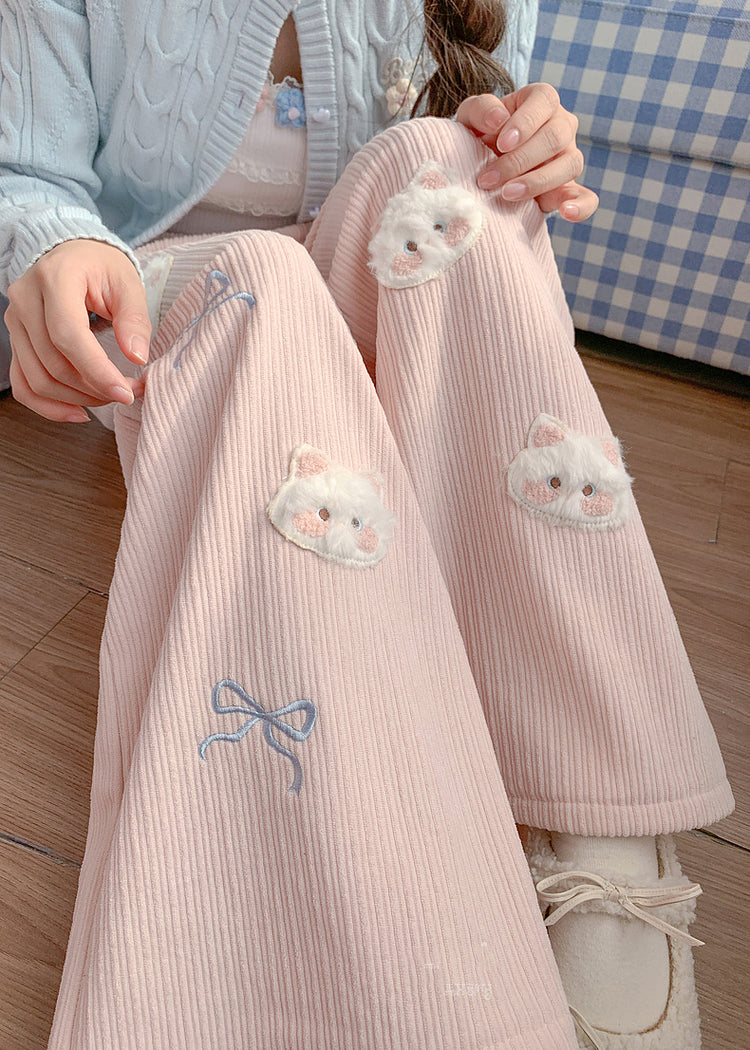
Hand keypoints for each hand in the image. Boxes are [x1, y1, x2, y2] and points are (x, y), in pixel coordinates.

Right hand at [5, 239, 149, 422]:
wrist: (72, 255)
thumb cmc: (101, 267)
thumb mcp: (128, 283)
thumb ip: (135, 319)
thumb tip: (138, 357)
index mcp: (54, 278)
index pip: (68, 336)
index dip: (97, 371)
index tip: (126, 392)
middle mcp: (26, 300)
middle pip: (54, 363)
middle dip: (95, 388)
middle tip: (129, 392)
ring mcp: (15, 323)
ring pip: (38, 379)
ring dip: (78, 399)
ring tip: (109, 397)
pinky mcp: (16, 342)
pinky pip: (23, 385)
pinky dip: (49, 406)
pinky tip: (78, 412)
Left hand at [456, 85, 598, 220]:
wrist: (482, 166)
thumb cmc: (479, 135)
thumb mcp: (471, 117)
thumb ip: (480, 109)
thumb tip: (497, 119)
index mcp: (542, 100)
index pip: (544, 101)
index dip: (525, 123)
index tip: (501, 144)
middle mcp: (562, 125)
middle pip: (555, 137)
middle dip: (519, 161)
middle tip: (488, 179)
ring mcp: (569, 157)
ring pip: (569, 165)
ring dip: (537, 182)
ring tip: (507, 194)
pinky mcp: (569, 189)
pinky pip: (586, 197)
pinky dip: (580, 206)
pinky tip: (566, 212)